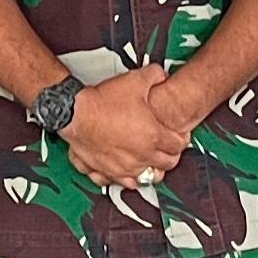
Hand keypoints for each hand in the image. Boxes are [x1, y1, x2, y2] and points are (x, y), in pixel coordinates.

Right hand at [63, 69, 190, 188]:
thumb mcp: (135, 81)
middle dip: (170, 156)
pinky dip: (123, 179)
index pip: (178, 145)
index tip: (179, 136)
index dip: (181, 139)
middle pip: (166, 164)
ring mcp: (122, 166)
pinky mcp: (104, 171)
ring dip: (150, 171)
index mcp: (152, 136)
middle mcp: (140, 155)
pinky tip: (124, 172)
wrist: (75, 113)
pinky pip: (118, 183)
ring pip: (145, 178)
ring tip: (150, 163)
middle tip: (168, 150)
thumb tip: (160, 74)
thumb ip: (154, 75)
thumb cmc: (102, 102)